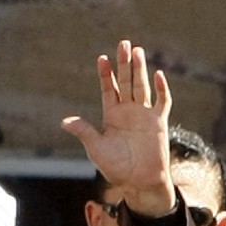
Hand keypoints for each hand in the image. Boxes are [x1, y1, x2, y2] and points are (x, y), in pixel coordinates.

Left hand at [61, 41, 173, 217]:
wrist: (139, 182)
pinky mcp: (159, 123)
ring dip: (140, 69)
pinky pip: (162, 102)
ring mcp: (144, 115)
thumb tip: (64, 121)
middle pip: (127, 82)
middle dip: (124, 63)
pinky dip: (161, 89)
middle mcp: (129, 112)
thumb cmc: (116, 168)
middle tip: (124, 43)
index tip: (102, 58)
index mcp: (112, 116)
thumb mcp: (96, 148)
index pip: (109, 89)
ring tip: (137, 51)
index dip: (106, 74)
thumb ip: (84, 131)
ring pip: (142, 87)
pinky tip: (158, 75)